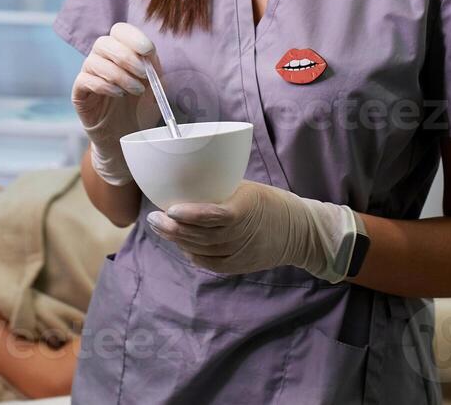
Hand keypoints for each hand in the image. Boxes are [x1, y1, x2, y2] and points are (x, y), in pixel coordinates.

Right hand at [70, 22, 161, 186]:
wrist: (128, 138)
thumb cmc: (141, 108)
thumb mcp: (155, 86)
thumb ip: (153, 68)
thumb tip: (148, 54)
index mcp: (121, 52)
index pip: (119, 31)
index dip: (132, 36)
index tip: (148, 50)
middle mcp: (101, 60)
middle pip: (104, 42)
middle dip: (126, 57)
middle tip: (142, 75)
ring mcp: (87, 75)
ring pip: (94, 61)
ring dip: (119, 74)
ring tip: (135, 90)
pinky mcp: (79, 93)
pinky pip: (84, 80)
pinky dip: (104, 85)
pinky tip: (118, 95)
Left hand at [147, 180, 355, 281]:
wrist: (298, 232)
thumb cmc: (269, 203)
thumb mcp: (248, 189)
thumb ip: (220, 191)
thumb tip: (185, 183)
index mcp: (246, 209)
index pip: (215, 216)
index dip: (191, 215)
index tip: (171, 208)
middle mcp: (242, 235)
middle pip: (201, 235)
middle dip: (173, 228)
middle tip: (153, 217)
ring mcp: (240, 254)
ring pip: (201, 250)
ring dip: (177, 240)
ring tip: (159, 228)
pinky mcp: (237, 267)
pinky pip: (208, 263)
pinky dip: (191, 253)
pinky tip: (180, 243)